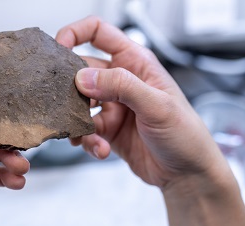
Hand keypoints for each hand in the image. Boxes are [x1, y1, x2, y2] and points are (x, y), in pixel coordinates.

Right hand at [56, 16, 227, 189]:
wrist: (187, 174)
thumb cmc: (185, 135)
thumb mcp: (157, 105)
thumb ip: (121, 86)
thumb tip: (83, 78)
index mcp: (135, 63)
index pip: (99, 33)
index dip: (75, 34)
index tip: (58, 48)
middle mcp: (121, 82)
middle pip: (81, 72)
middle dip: (70, 89)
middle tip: (65, 104)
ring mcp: (112, 106)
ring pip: (78, 105)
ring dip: (77, 122)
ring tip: (89, 135)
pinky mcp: (107, 130)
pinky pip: (85, 131)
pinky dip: (88, 141)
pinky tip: (101, 149)